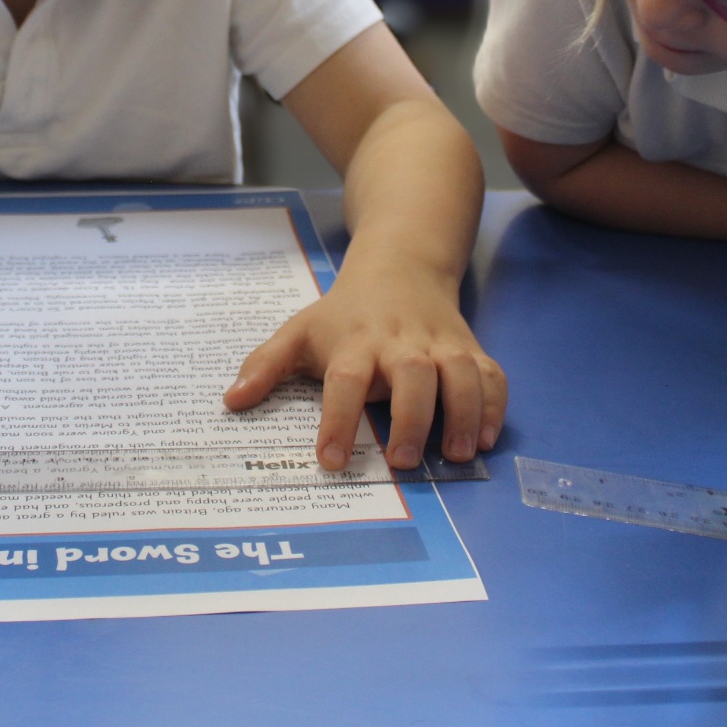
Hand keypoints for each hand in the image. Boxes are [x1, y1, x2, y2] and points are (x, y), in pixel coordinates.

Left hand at [222, 268, 506, 471]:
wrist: (401, 266)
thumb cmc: (345, 313)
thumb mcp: (300, 330)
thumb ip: (266, 365)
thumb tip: (231, 402)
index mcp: (355, 343)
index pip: (344, 380)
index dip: (337, 420)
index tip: (329, 460)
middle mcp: (401, 344)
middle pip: (412, 375)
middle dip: (411, 418)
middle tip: (402, 461)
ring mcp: (440, 345)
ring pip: (460, 373)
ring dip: (464, 413)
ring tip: (457, 454)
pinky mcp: (469, 349)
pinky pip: (492, 374)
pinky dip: (495, 404)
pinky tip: (488, 438)